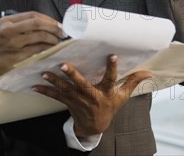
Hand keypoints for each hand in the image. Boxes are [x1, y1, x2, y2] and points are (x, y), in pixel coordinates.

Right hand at [0, 12, 64, 88]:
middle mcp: (8, 30)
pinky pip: (38, 50)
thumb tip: (46, 24)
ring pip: (40, 37)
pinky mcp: (17, 57)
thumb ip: (20, 25)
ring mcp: (13, 44)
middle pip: (37, 23)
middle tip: (62, 32)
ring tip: (58, 41)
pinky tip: (51, 49)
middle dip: (53, 27)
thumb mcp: (4, 30)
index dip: (48, 19)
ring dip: (53, 39)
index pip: (33, 15)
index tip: (58, 24)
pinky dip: (48, 49)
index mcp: (6, 21)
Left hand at [32, 55, 151, 136]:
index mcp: (105, 93)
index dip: (112, 68)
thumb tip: (148, 72)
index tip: (111, 55)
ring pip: (65, 89)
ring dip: (54, 82)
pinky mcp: (68, 102)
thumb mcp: (122, 96)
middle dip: (72, 75)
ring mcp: (78, 100)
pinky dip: (45, 91)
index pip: (111, 79)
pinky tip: (35, 86)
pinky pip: (55, 96)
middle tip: (63, 65)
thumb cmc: (109, 107)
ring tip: (44, 73)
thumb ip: (132, 82)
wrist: (95, 126)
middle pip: (82, 84)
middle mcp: (91, 96)